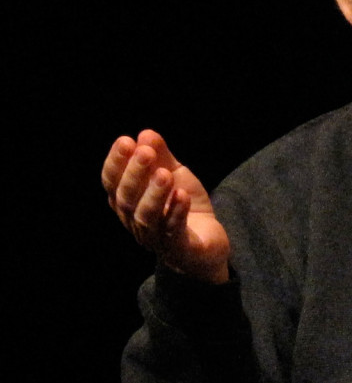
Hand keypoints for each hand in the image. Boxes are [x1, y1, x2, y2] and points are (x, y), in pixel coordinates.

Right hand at [102, 129, 229, 283]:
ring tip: (165, 174)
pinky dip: (176, 212)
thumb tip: (146, 133)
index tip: (125, 141)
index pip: (113, 184)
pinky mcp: (178, 249)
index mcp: (128, 203)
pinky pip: (174, 230)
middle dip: (134, 174)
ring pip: (147, 217)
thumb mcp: (175, 175)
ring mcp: (155, 238)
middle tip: (145, 152)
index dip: (116, 164)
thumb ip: (162, 156)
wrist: (207, 244)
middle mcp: (135, 222)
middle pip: (127, 199)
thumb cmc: (182, 206)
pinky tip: (182, 195)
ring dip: (154, 193)